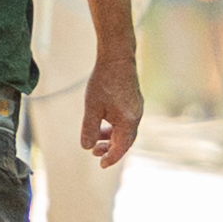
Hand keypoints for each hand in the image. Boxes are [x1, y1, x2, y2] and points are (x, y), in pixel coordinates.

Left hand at [79, 47, 141, 169]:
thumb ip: (89, 129)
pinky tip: (102, 123)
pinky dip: (114, 126)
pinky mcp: (133, 100)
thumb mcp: (92, 107)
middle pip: (125, 140)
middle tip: (95, 154)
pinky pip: (125, 120)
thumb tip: (86, 148)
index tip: (101, 165)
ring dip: (111, 137)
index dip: (111, 158)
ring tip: (96, 140)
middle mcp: (136, 116)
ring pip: (124, 130)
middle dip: (110, 149)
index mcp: (129, 121)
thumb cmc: (104, 81)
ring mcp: (136, 107)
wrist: (117, 56)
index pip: (122, 147)